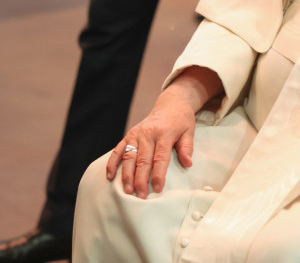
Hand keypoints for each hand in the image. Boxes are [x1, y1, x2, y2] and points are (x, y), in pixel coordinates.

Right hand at [105, 67, 223, 197]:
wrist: (170, 104)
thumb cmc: (181, 120)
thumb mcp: (189, 131)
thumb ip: (187, 147)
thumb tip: (188, 163)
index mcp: (164, 134)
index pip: (160, 157)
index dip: (158, 174)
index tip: (158, 188)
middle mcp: (147, 134)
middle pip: (142, 160)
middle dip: (141, 180)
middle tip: (141, 196)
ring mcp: (136, 135)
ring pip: (129, 157)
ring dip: (126, 175)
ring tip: (127, 191)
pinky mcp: (129, 135)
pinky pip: (118, 150)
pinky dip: (112, 163)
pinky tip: (110, 176)